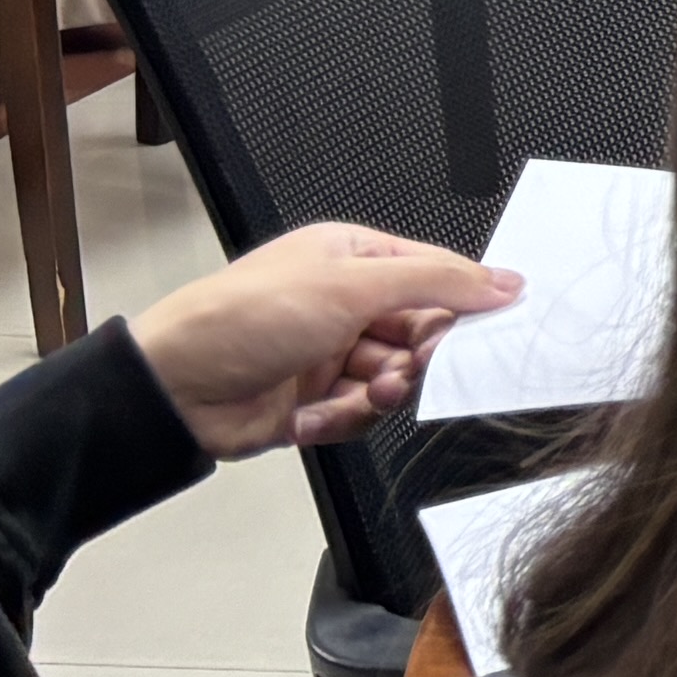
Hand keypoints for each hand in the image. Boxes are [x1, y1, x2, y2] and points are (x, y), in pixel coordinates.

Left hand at [123, 225, 517, 459]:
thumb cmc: (242, 317)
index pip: (433, 274)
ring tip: (368, 391)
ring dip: (386, 390)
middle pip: (420, 330)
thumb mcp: (351, 285)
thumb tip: (504, 282)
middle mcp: (343, 304)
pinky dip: (345, 419)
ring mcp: (328, 355)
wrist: (172, 389)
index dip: (465, 301)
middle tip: (419, 364)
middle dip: (422, 354)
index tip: (495, 324)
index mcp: (352, 258)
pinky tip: (315, 415)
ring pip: (396, 378)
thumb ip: (436, 283)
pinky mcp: (314, 403)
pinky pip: (360, 415)